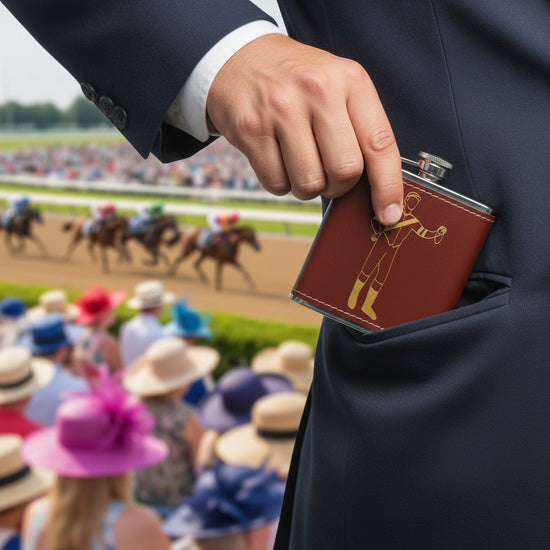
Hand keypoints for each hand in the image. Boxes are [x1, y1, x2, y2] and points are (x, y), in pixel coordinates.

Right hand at [206, 34, 402, 224]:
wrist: (240, 58)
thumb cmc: (296, 81)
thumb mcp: (338, 86)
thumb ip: (360, 129)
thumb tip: (376, 190)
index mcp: (350, 80)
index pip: (380, 143)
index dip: (387, 186)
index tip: (388, 213)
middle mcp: (317, 90)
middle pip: (344, 171)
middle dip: (338, 185)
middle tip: (328, 172)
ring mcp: (281, 109)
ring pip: (309, 184)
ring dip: (307, 186)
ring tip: (299, 160)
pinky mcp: (250, 129)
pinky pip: (276, 184)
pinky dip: (280, 182)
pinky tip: (277, 157)